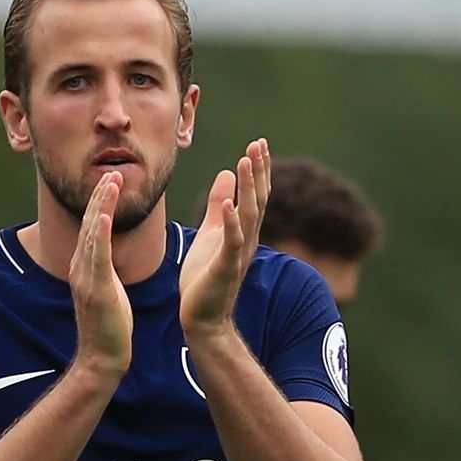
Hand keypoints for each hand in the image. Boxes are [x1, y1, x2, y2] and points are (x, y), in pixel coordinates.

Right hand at [71, 171, 132, 376]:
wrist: (102, 357)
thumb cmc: (110, 328)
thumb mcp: (107, 290)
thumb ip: (104, 270)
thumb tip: (108, 256)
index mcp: (86, 266)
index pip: (93, 227)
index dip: (101, 203)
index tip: (110, 181)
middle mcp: (81, 267)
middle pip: (91, 224)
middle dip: (100, 196)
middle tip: (112, 172)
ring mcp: (86, 277)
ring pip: (94, 234)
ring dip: (102, 206)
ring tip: (110, 182)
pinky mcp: (97, 289)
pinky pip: (98, 257)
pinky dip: (101, 234)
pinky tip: (105, 216)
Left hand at [180, 138, 270, 337]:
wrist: (202, 317)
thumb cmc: (204, 278)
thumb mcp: (210, 233)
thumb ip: (219, 204)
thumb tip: (227, 173)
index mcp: (243, 231)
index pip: (255, 194)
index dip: (258, 170)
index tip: (258, 143)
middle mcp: (247, 239)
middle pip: (257, 199)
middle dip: (258, 171)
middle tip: (258, 144)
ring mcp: (238, 254)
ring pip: (248, 215)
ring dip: (248, 187)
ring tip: (246, 162)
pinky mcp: (225, 268)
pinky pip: (232, 242)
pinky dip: (232, 222)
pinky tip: (230, 204)